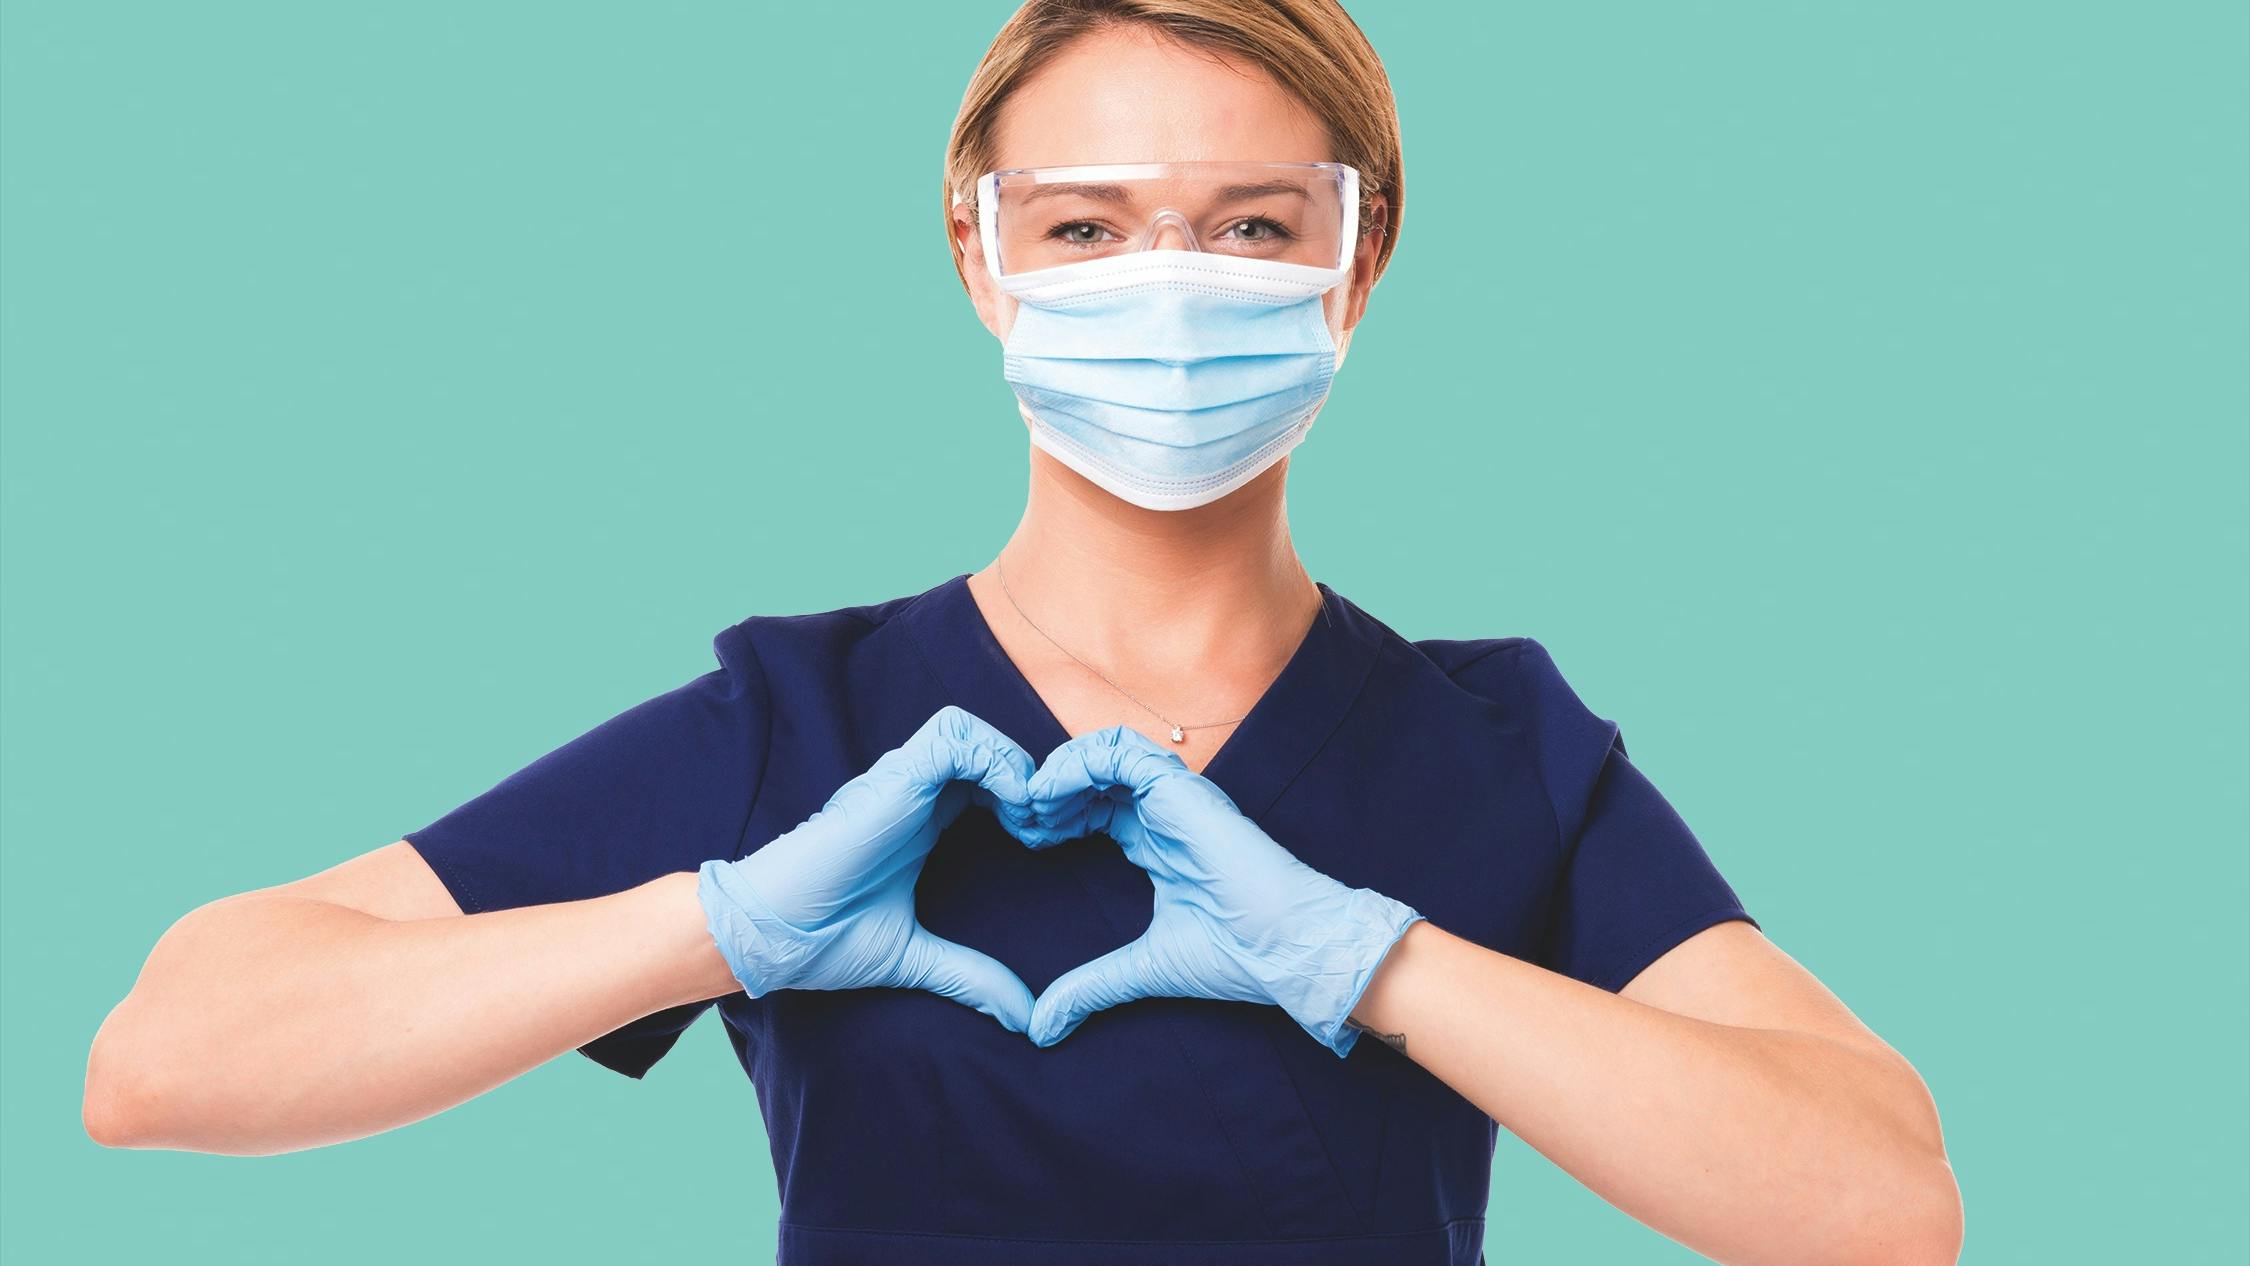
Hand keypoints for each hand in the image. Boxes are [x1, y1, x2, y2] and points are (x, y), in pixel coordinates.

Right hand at [695, 704, 1040, 1031]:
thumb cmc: (823, 938)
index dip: (1022, 800)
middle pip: (983, 745)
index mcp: (920, 822)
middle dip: (1028, 775)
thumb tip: (1022, 1018)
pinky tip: (1012, 807)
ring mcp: (901, 783)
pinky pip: (954, 740)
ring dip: (1011, 762)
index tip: (1042, 845)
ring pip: (969, 730)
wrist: (770, 935)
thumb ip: (971, 977)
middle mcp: (912, 794)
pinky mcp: (893, 780)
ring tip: (1029, 816)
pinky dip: (994, 763)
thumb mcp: (917, 958)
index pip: (983, 780)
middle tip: (1046, 828)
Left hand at [1017, 724, 1424, 1054]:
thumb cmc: (1236, 955)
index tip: (1027, 842)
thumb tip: (1041, 1028)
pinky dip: (1078, 763)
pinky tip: (1050, 794)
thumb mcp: (1143, 969)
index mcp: (1159, 842)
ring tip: (1031, 804)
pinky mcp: (1181, 788)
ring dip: (1059, 771)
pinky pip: (1120, 751)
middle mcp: (1165, 813)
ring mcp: (1175, 797)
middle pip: (1093, 775)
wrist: (1287, 949)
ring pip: (1104, 751)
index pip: (1096, 808)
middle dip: (1048, 791)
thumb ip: (1091, 987)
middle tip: (1017, 819)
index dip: (1055, 817)